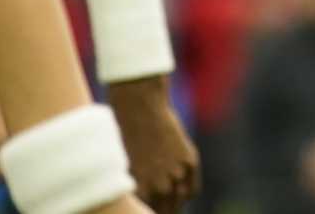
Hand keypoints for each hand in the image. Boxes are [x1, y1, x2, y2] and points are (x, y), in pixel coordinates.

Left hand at [106, 79, 199, 213]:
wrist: (139, 110)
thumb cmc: (122, 139)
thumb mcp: (123, 170)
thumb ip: (134, 190)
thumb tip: (139, 204)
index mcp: (139, 192)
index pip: (147, 213)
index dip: (144, 212)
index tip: (142, 210)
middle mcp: (160, 186)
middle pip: (165, 212)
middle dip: (160, 211)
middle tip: (156, 208)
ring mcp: (177, 173)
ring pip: (179, 203)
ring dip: (174, 205)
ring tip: (168, 203)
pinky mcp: (189, 161)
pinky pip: (192, 190)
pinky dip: (186, 193)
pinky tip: (179, 191)